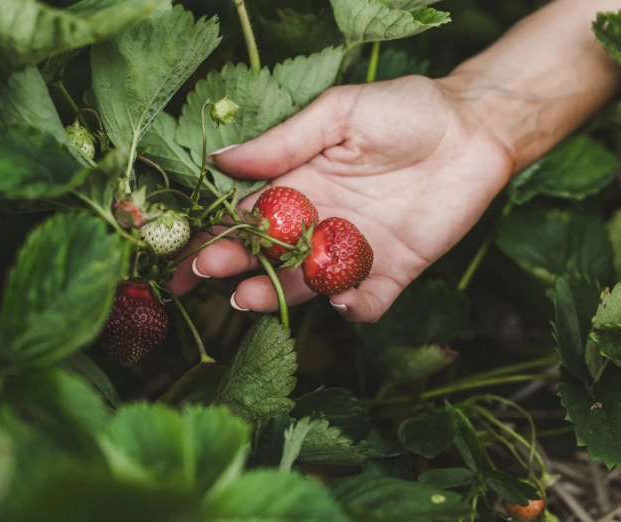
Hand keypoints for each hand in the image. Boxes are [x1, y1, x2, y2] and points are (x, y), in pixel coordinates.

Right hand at [168, 76, 513, 321]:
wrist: (473, 127)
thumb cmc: (403, 111)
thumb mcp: (336, 114)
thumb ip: (282, 142)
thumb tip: (219, 159)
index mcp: (299, 187)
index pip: (245, 218)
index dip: (212, 235)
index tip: (181, 252)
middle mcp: (319, 224)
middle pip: (267, 256)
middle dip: (234, 266)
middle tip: (209, 273)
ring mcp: (355, 250)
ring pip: (307, 284)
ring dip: (277, 294)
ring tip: (249, 296)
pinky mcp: (395, 269)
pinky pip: (368, 300)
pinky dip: (353, 308)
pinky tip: (340, 301)